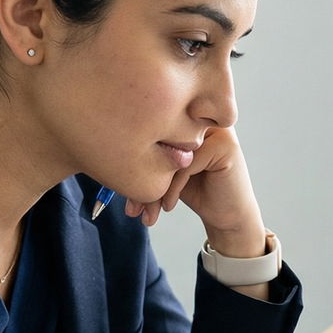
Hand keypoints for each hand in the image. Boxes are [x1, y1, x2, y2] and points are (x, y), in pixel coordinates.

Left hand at [123, 127, 267, 260]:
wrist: (227, 216)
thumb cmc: (194, 192)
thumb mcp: (163, 171)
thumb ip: (144, 157)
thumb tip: (106, 159)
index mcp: (183, 116)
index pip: (149, 133)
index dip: (132, 164)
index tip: (125, 197)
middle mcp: (199, 116)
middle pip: (158, 141)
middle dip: (140, 178)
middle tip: (131, 208)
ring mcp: (215, 128)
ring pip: (171, 154)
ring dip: (155, 187)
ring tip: (148, 213)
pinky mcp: (225, 145)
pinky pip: (186, 165)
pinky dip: (173, 189)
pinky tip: (169, 206)